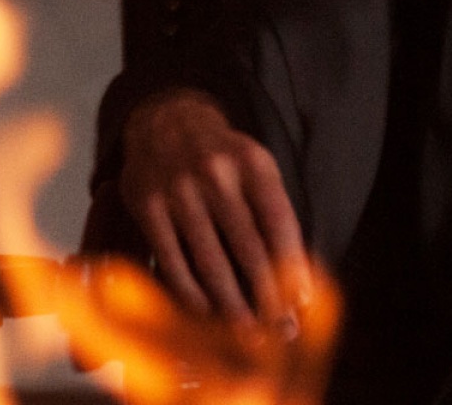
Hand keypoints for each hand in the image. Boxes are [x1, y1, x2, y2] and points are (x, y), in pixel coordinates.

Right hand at [119, 88, 311, 323]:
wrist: (166, 120)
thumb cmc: (222, 155)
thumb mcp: (255, 165)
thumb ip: (273, 209)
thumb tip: (297, 272)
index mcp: (253, 163)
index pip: (280, 221)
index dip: (293, 266)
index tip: (302, 301)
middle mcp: (216, 174)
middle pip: (249, 248)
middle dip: (267, 296)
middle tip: (280, 330)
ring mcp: (179, 190)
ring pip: (210, 262)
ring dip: (232, 304)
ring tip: (248, 332)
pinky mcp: (148, 206)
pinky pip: (173, 261)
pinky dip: (190, 293)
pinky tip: (205, 313)